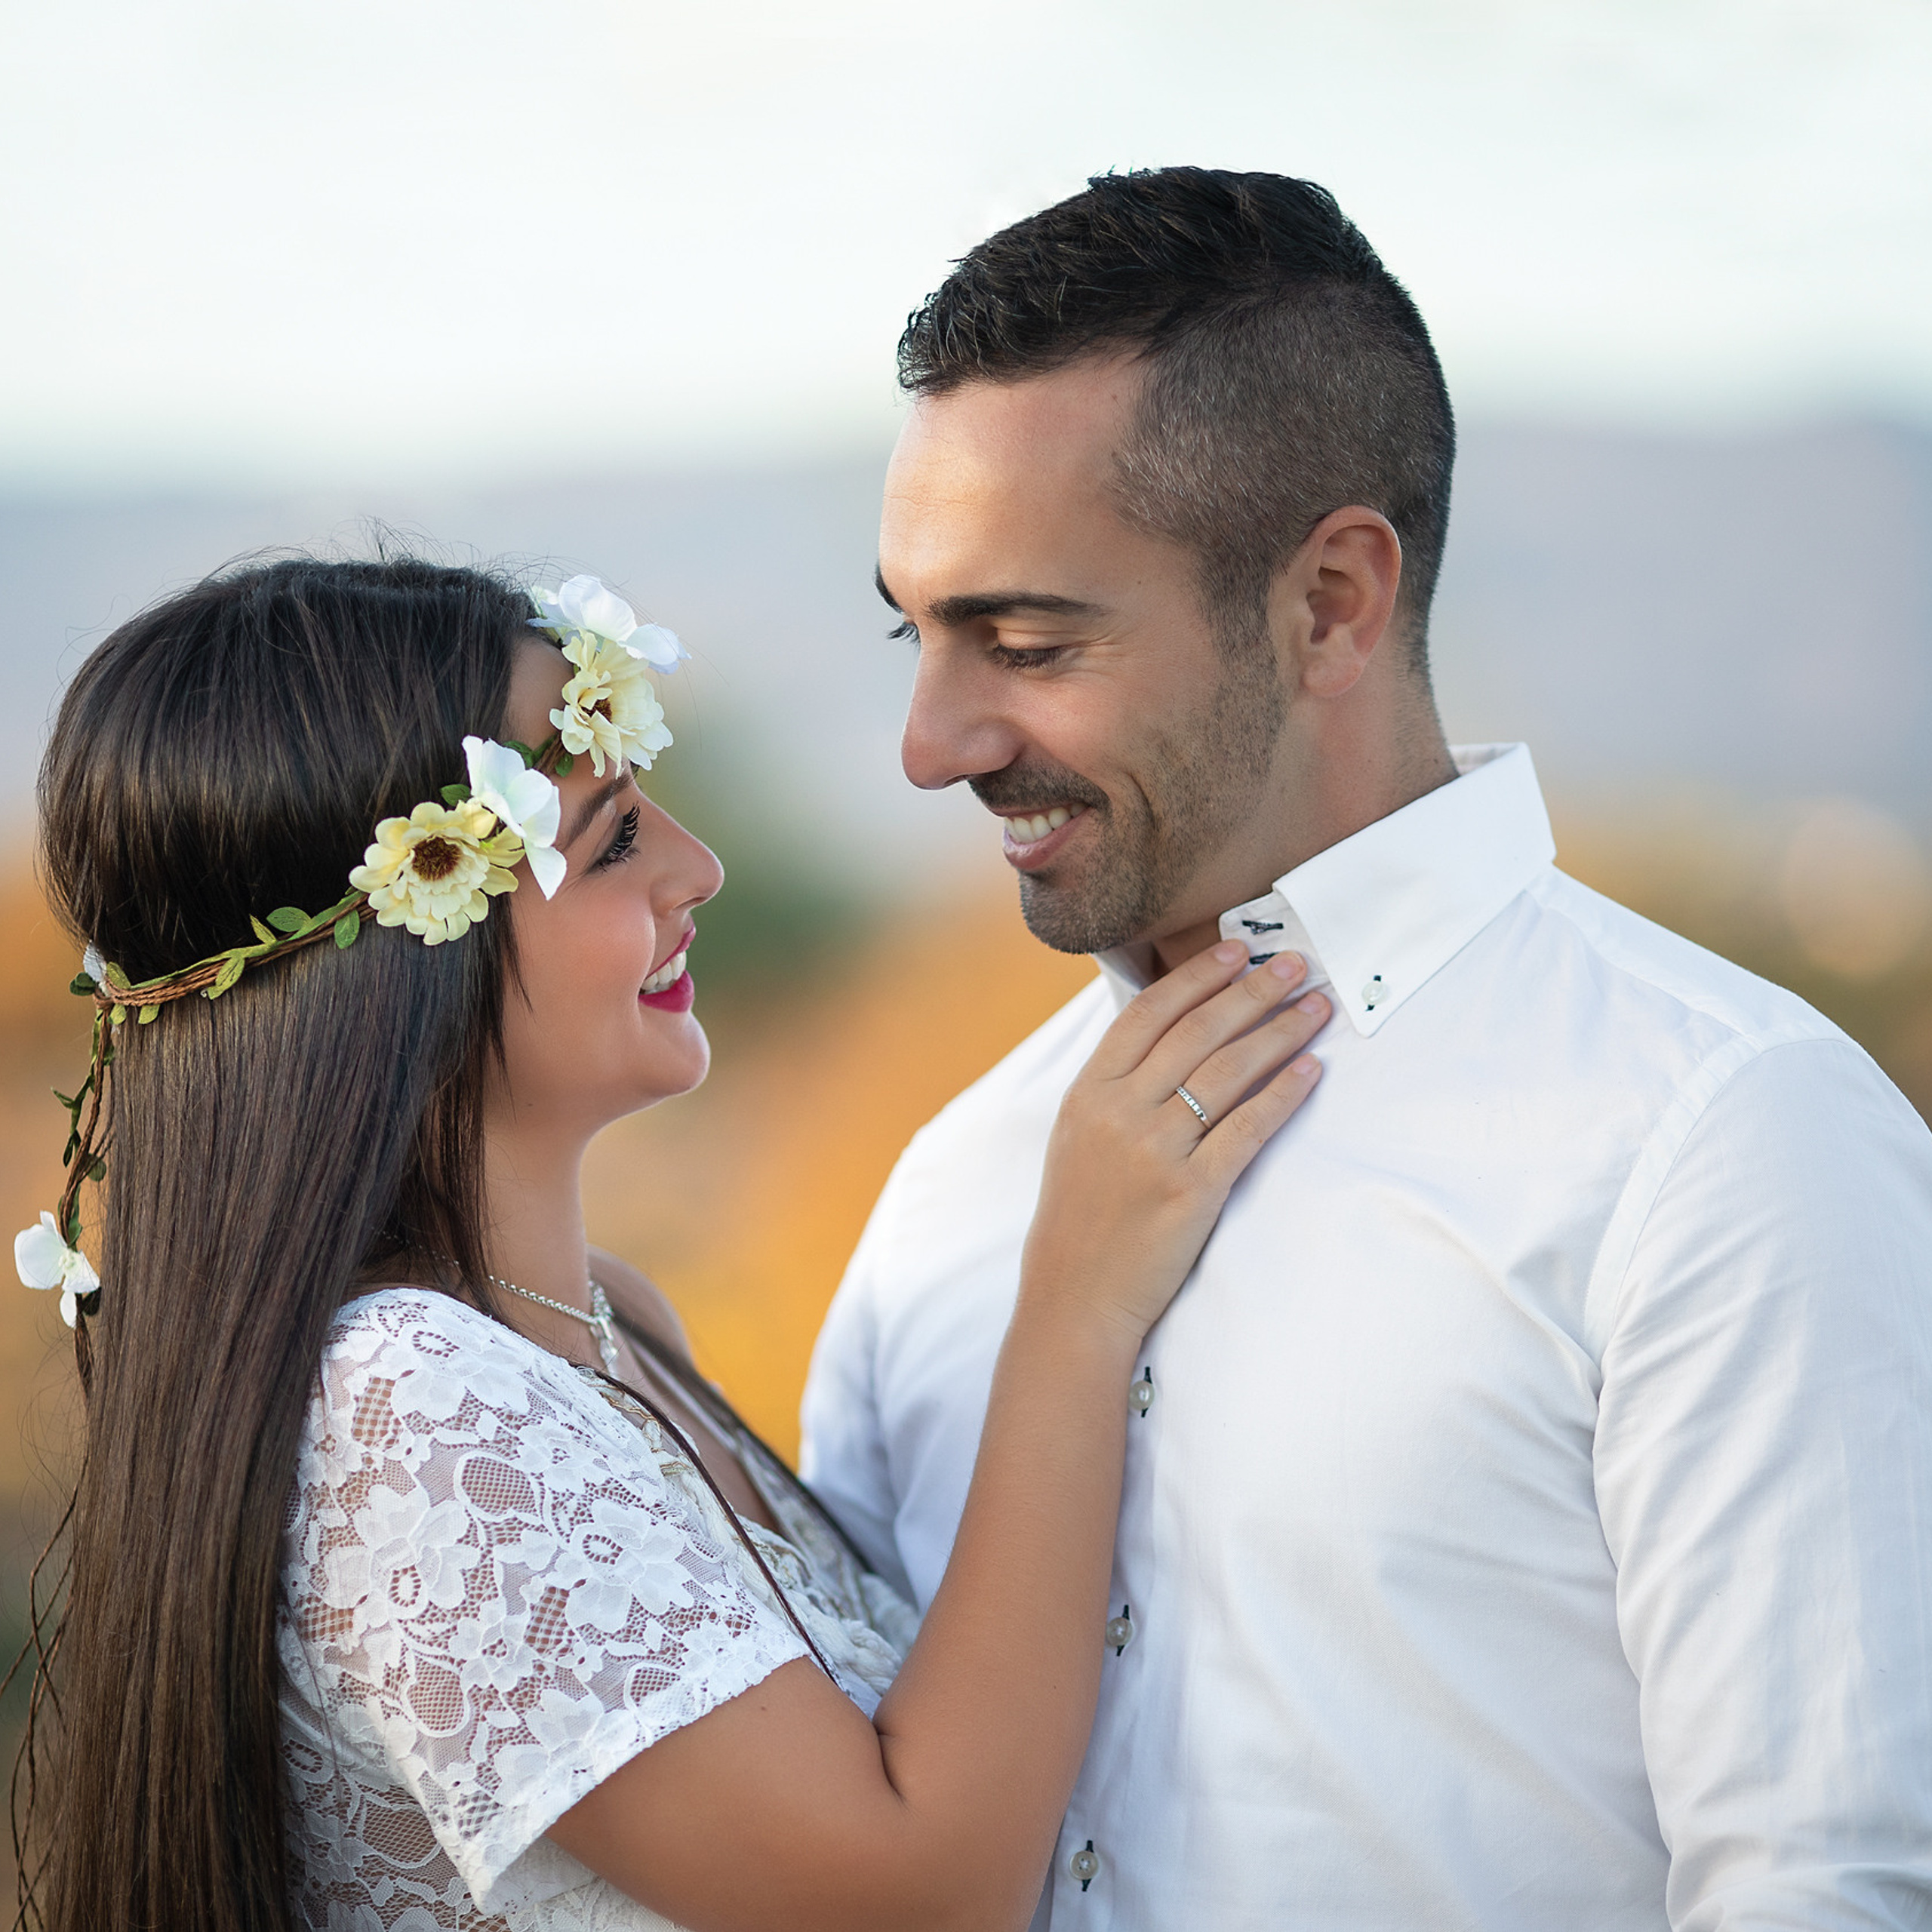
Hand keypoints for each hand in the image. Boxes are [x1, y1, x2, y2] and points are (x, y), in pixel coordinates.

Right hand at [1020, 944, 1326, 1347]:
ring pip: (1228, 1072)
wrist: (1074, 1298)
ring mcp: (1155, 1151)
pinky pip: (1248, 1129)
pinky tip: (1311, 1071)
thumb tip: (1168, 1034)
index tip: (1238, 951)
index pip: (1147, 1013)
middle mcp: (1120, 1113)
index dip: (1198, 977)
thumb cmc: (1081, 1218)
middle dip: (1252, 992)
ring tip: (1316, 1009)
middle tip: (1295, 965)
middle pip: (1197, 1032)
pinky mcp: (1192, 1192)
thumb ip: (1116, 1087)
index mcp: (1088, 1093)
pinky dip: (1284, 1095)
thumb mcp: (1078, 1137)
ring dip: (1280, 1033)